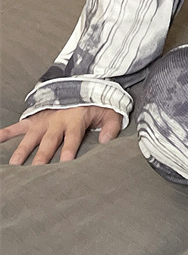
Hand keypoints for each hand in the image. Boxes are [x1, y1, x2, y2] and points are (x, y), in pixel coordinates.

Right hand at [0, 106, 122, 165]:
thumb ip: (111, 126)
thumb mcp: (110, 111)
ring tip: (15, 164)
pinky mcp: (35, 118)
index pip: (73, 137)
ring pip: (31, 137)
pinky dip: (6, 132)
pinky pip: (18, 126)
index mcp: (76, 120)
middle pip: (49, 141)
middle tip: (36, 170)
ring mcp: (44, 120)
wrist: (83, 83)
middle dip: (42, 155)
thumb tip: (105, 141)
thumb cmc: (96, 102)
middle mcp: (57, 121)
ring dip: (23, 150)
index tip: (66, 162)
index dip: (70, 149)